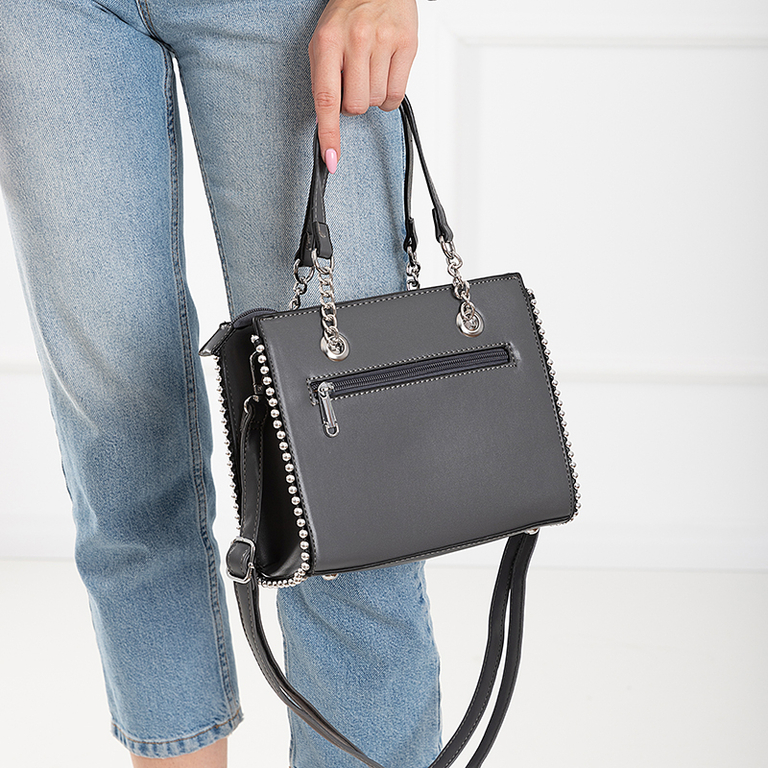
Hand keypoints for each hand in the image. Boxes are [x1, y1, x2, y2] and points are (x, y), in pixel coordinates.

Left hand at [309, 0, 417, 172]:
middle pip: (356, 107)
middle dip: (353, 104)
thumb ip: (324, 79)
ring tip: (370, 70)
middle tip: (354, 81)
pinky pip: (396, 95)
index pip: (326, 98)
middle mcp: (355, 40)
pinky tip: (385, 74)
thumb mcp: (324, 41)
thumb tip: (328, 122)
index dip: (329, 134)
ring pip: (377, 102)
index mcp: (327, 41)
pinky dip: (389, 95)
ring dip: (372, 96)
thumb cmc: (348, 14)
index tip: (331, 159)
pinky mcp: (407, 44)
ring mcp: (384, 41)